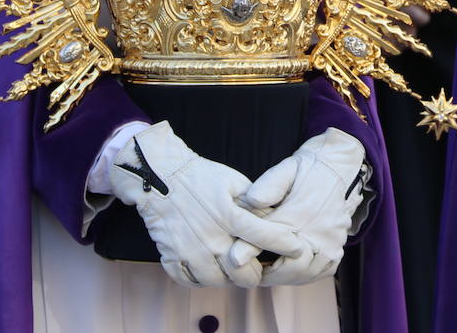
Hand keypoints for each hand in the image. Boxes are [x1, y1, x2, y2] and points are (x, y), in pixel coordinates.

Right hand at [108, 121, 304, 287]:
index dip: (284, 244)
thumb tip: (276, 216)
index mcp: (228, 214)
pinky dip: (202, 279)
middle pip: (242, 272)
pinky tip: (210, 268)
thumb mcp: (233, 181)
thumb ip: (255, 202)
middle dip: (255, 273)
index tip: (297, 249)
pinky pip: (191, 281)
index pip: (263, 235)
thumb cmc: (201, 176)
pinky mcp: (172, 257)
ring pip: (218, 281)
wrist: (159, 177)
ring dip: (229, 278)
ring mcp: (190, 250)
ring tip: (234, 268)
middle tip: (258, 267)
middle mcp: (210, 236)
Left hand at [227, 128, 366, 285]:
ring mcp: (331, 245)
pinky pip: (315, 274)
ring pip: (301, 275)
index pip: (271, 240)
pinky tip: (284, 268)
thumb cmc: (307, 169)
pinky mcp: (336, 252)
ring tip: (262, 269)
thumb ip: (269, 185)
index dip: (249, 251)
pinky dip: (298, 275)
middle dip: (265, 272)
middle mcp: (321, 233)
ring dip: (281, 276)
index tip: (232, 257)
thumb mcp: (287, 169)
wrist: (339, 171)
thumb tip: (250, 201)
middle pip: (289, 268)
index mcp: (304, 213)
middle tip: (246, 268)